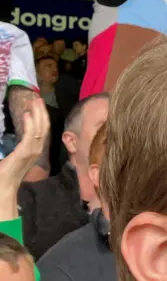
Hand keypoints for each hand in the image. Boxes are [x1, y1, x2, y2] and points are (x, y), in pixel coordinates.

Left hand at [0, 98, 48, 219]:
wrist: (3, 187)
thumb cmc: (5, 173)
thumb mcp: (13, 156)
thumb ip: (16, 146)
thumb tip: (12, 135)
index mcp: (35, 149)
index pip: (42, 129)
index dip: (41, 116)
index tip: (37, 104)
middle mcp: (37, 149)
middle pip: (43, 126)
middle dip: (41, 111)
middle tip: (37, 98)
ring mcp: (32, 151)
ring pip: (39, 128)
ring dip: (38, 114)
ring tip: (34, 102)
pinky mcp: (25, 152)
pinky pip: (30, 135)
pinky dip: (30, 124)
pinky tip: (27, 115)